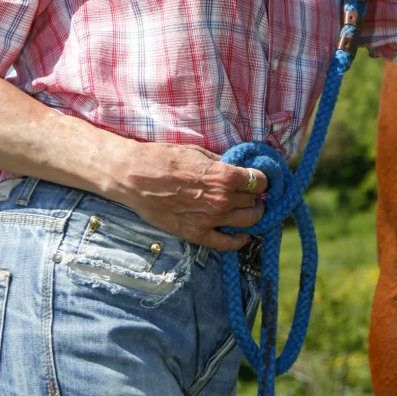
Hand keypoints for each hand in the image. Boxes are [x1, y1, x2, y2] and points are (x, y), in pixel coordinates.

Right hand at [101, 141, 267, 250]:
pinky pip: (226, 244)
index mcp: (225, 176)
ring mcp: (210, 220)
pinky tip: (243, 236)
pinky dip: (239, 241)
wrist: (135, 177)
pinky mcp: (196, 234)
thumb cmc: (164, 159)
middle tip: (252, 193)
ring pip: (247, 222)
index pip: (259, 181)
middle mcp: (222, 200)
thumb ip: (222, 163)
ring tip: (248, 210)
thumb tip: (238, 168)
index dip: (261, 179)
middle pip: (255, 201)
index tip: (258, 178)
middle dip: (256, 196)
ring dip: (253, 215)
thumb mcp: (198, 152)